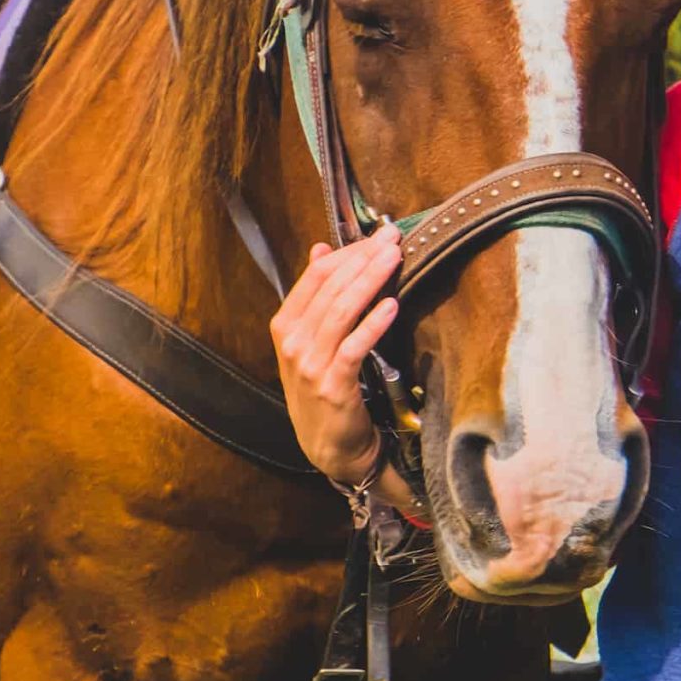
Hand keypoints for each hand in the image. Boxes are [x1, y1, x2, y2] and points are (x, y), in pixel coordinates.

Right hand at [270, 220, 401, 488]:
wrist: (329, 445)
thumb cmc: (324, 385)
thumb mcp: (311, 340)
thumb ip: (315, 296)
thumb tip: (321, 248)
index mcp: (286, 326)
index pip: (316, 276)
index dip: (348, 251)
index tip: (377, 234)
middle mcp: (293, 343)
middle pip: (330, 288)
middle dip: (364, 259)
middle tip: (393, 238)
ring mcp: (310, 366)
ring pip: (341, 312)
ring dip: (370, 281)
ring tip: (395, 259)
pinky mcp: (333, 387)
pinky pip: (353, 348)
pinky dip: (372, 324)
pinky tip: (392, 305)